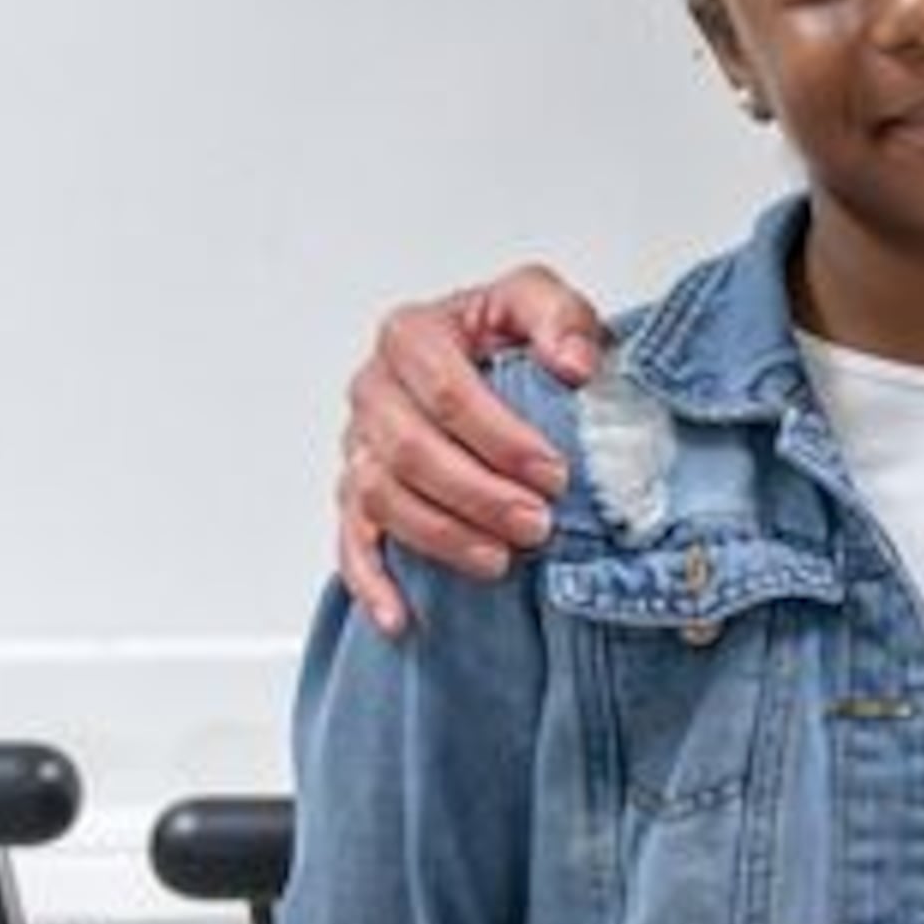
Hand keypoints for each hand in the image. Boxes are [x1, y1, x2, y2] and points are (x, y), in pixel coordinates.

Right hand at [336, 267, 608, 631]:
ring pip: (380, 498)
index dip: (501, 439)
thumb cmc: (514, 341)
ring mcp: (360, 445)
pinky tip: (400, 617)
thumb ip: (560, 318)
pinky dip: (371, 583)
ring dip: (441, 536)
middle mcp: (375, 389)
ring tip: (500, 561)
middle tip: (538, 526)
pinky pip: (351, 542)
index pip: (447, 392)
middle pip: (409, 450)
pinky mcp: (359, 496)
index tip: (554, 474)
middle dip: (479, 495)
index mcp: (414, 336)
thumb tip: (573, 364)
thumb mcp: (546, 306)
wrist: (499, 367)